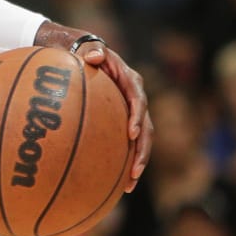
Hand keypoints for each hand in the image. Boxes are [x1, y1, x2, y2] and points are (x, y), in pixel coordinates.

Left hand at [77, 40, 152, 189]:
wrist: (91, 57)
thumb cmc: (88, 55)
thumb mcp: (90, 51)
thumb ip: (93, 52)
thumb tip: (92, 54)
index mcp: (131, 83)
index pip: (139, 101)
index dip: (137, 117)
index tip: (131, 133)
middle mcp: (137, 100)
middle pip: (147, 128)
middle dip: (143, 151)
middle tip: (135, 170)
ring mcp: (133, 113)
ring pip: (142, 141)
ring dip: (138, 163)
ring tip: (129, 185)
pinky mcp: (126, 123)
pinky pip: (130, 145)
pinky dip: (126, 163)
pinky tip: (118, 184)